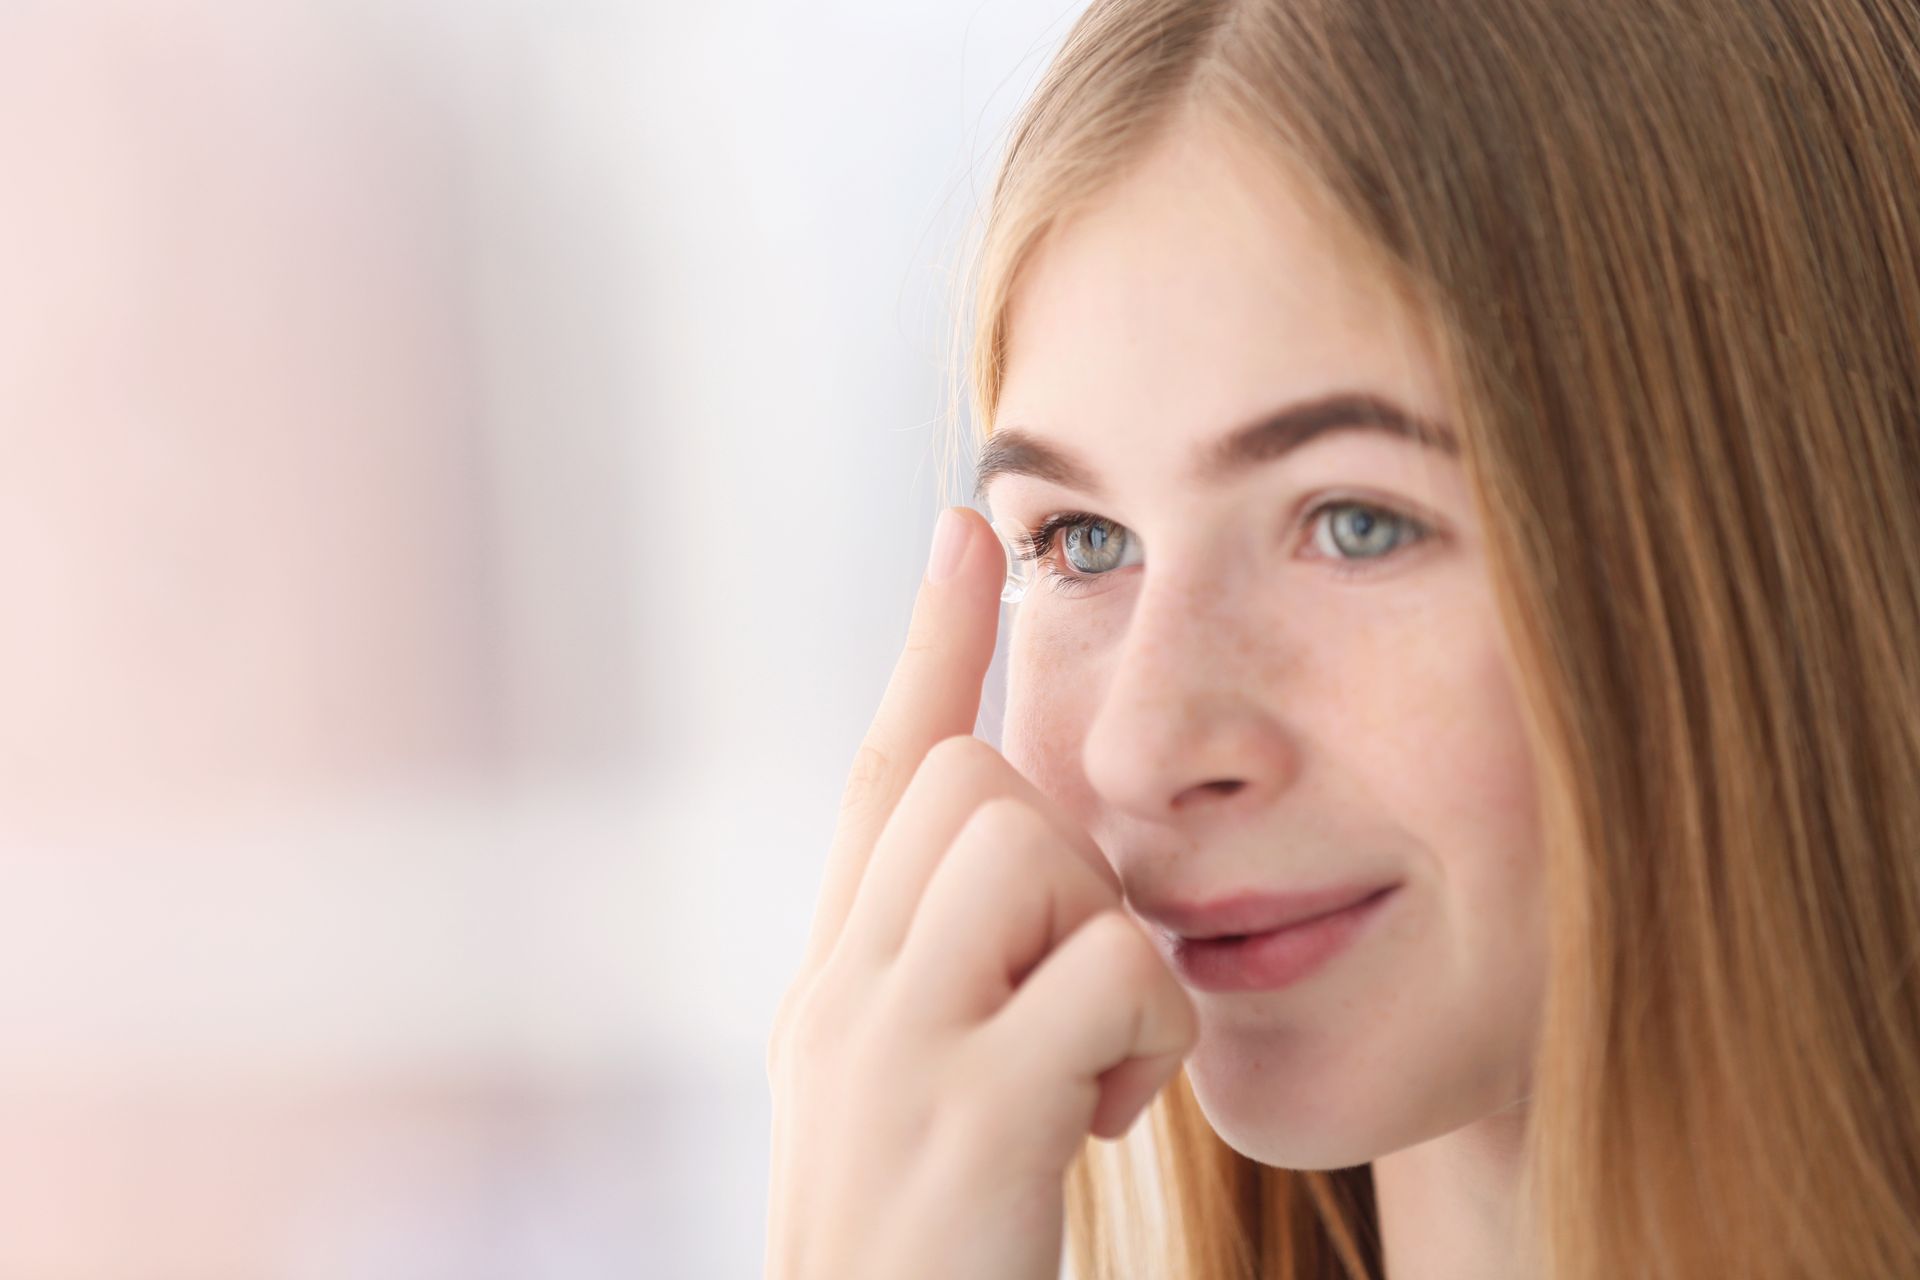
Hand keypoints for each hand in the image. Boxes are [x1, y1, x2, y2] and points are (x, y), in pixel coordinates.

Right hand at [764, 506, 1198, 1279]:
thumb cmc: (926, 1257)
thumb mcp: (909, 1097)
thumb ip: (944, 977)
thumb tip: (1028, 860)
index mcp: (835, 983)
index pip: (883, 767)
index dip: (932, 640)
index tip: (973, 523)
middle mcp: (841, 994)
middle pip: (974, 779)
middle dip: (1058, 857)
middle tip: (1067, 993)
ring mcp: (890, 1050)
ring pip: (1032, 843)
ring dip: (1101, 943)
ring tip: (1087, 1067)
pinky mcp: (966, 1116)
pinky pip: (1111, 969)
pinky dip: (1143, 1041)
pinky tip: (1101, 1122)